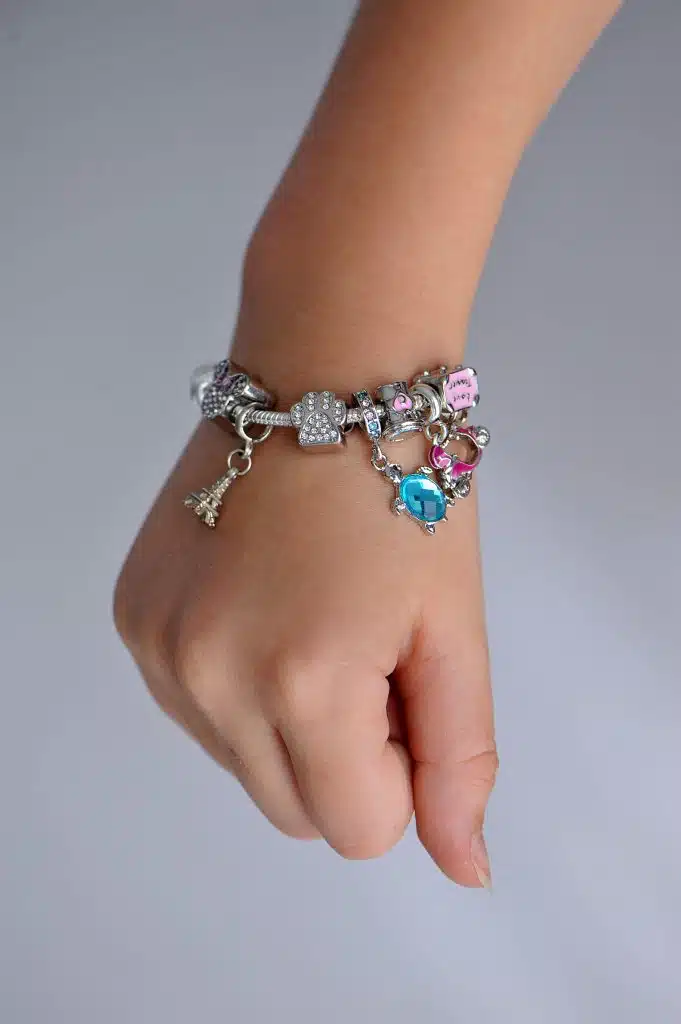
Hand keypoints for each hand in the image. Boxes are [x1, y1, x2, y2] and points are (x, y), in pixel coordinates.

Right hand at [114, 416, 496, 886]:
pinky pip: (199, 713)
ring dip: (291, 725)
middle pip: (296, 812)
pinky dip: (241, 689)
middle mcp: (207, 673)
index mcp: (301, 678)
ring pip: (245, 767)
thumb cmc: (404, 487)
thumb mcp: (453, 631)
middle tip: (365, 648)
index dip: (398, 764)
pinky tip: (265, 607)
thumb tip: (465, 868)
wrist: (323, 376)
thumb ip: (459, 761)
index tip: (400, 675)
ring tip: (314, 617)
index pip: (360, 830)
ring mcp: (157, 646)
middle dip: (346, 754)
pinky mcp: (133, 619)